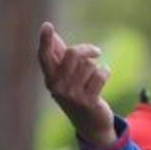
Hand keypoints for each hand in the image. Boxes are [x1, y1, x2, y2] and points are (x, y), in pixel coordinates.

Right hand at [37, 22, 115, 146]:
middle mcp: (58, 87)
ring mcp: (73, 95)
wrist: (91, 124)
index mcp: (50, 78)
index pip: (44, 56)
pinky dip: (106, 72)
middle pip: (73, 53)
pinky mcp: (88, 101)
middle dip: (87, 49)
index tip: (47, 25)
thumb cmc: (77, 94)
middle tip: (96, 51)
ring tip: (94, 78)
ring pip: (89, 64)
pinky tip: (103, 79)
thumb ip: (60, 56)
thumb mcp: (66, 76)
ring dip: (96, 67)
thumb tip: (53, 35)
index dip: (45, 40)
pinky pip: (101, 74)